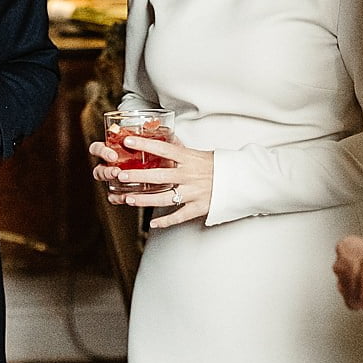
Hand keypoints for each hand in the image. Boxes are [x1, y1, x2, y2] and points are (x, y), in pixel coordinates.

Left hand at [93, 134, 212, 229]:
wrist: (242, 180)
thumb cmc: (219, 165)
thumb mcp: (199, 153)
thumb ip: (181, 149)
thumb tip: (166, 137)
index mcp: (190, 159)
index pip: (163, 150)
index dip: (145, 145)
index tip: (128, 142)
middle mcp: (190, 175)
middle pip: (160, 176)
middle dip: (138, 176)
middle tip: (121, 175)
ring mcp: (194, 193)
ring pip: (165, 198)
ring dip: (145, 200)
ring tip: (128, 199)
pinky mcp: (200, 207)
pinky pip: (179, 216)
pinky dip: (166, 221)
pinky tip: (153, 224)